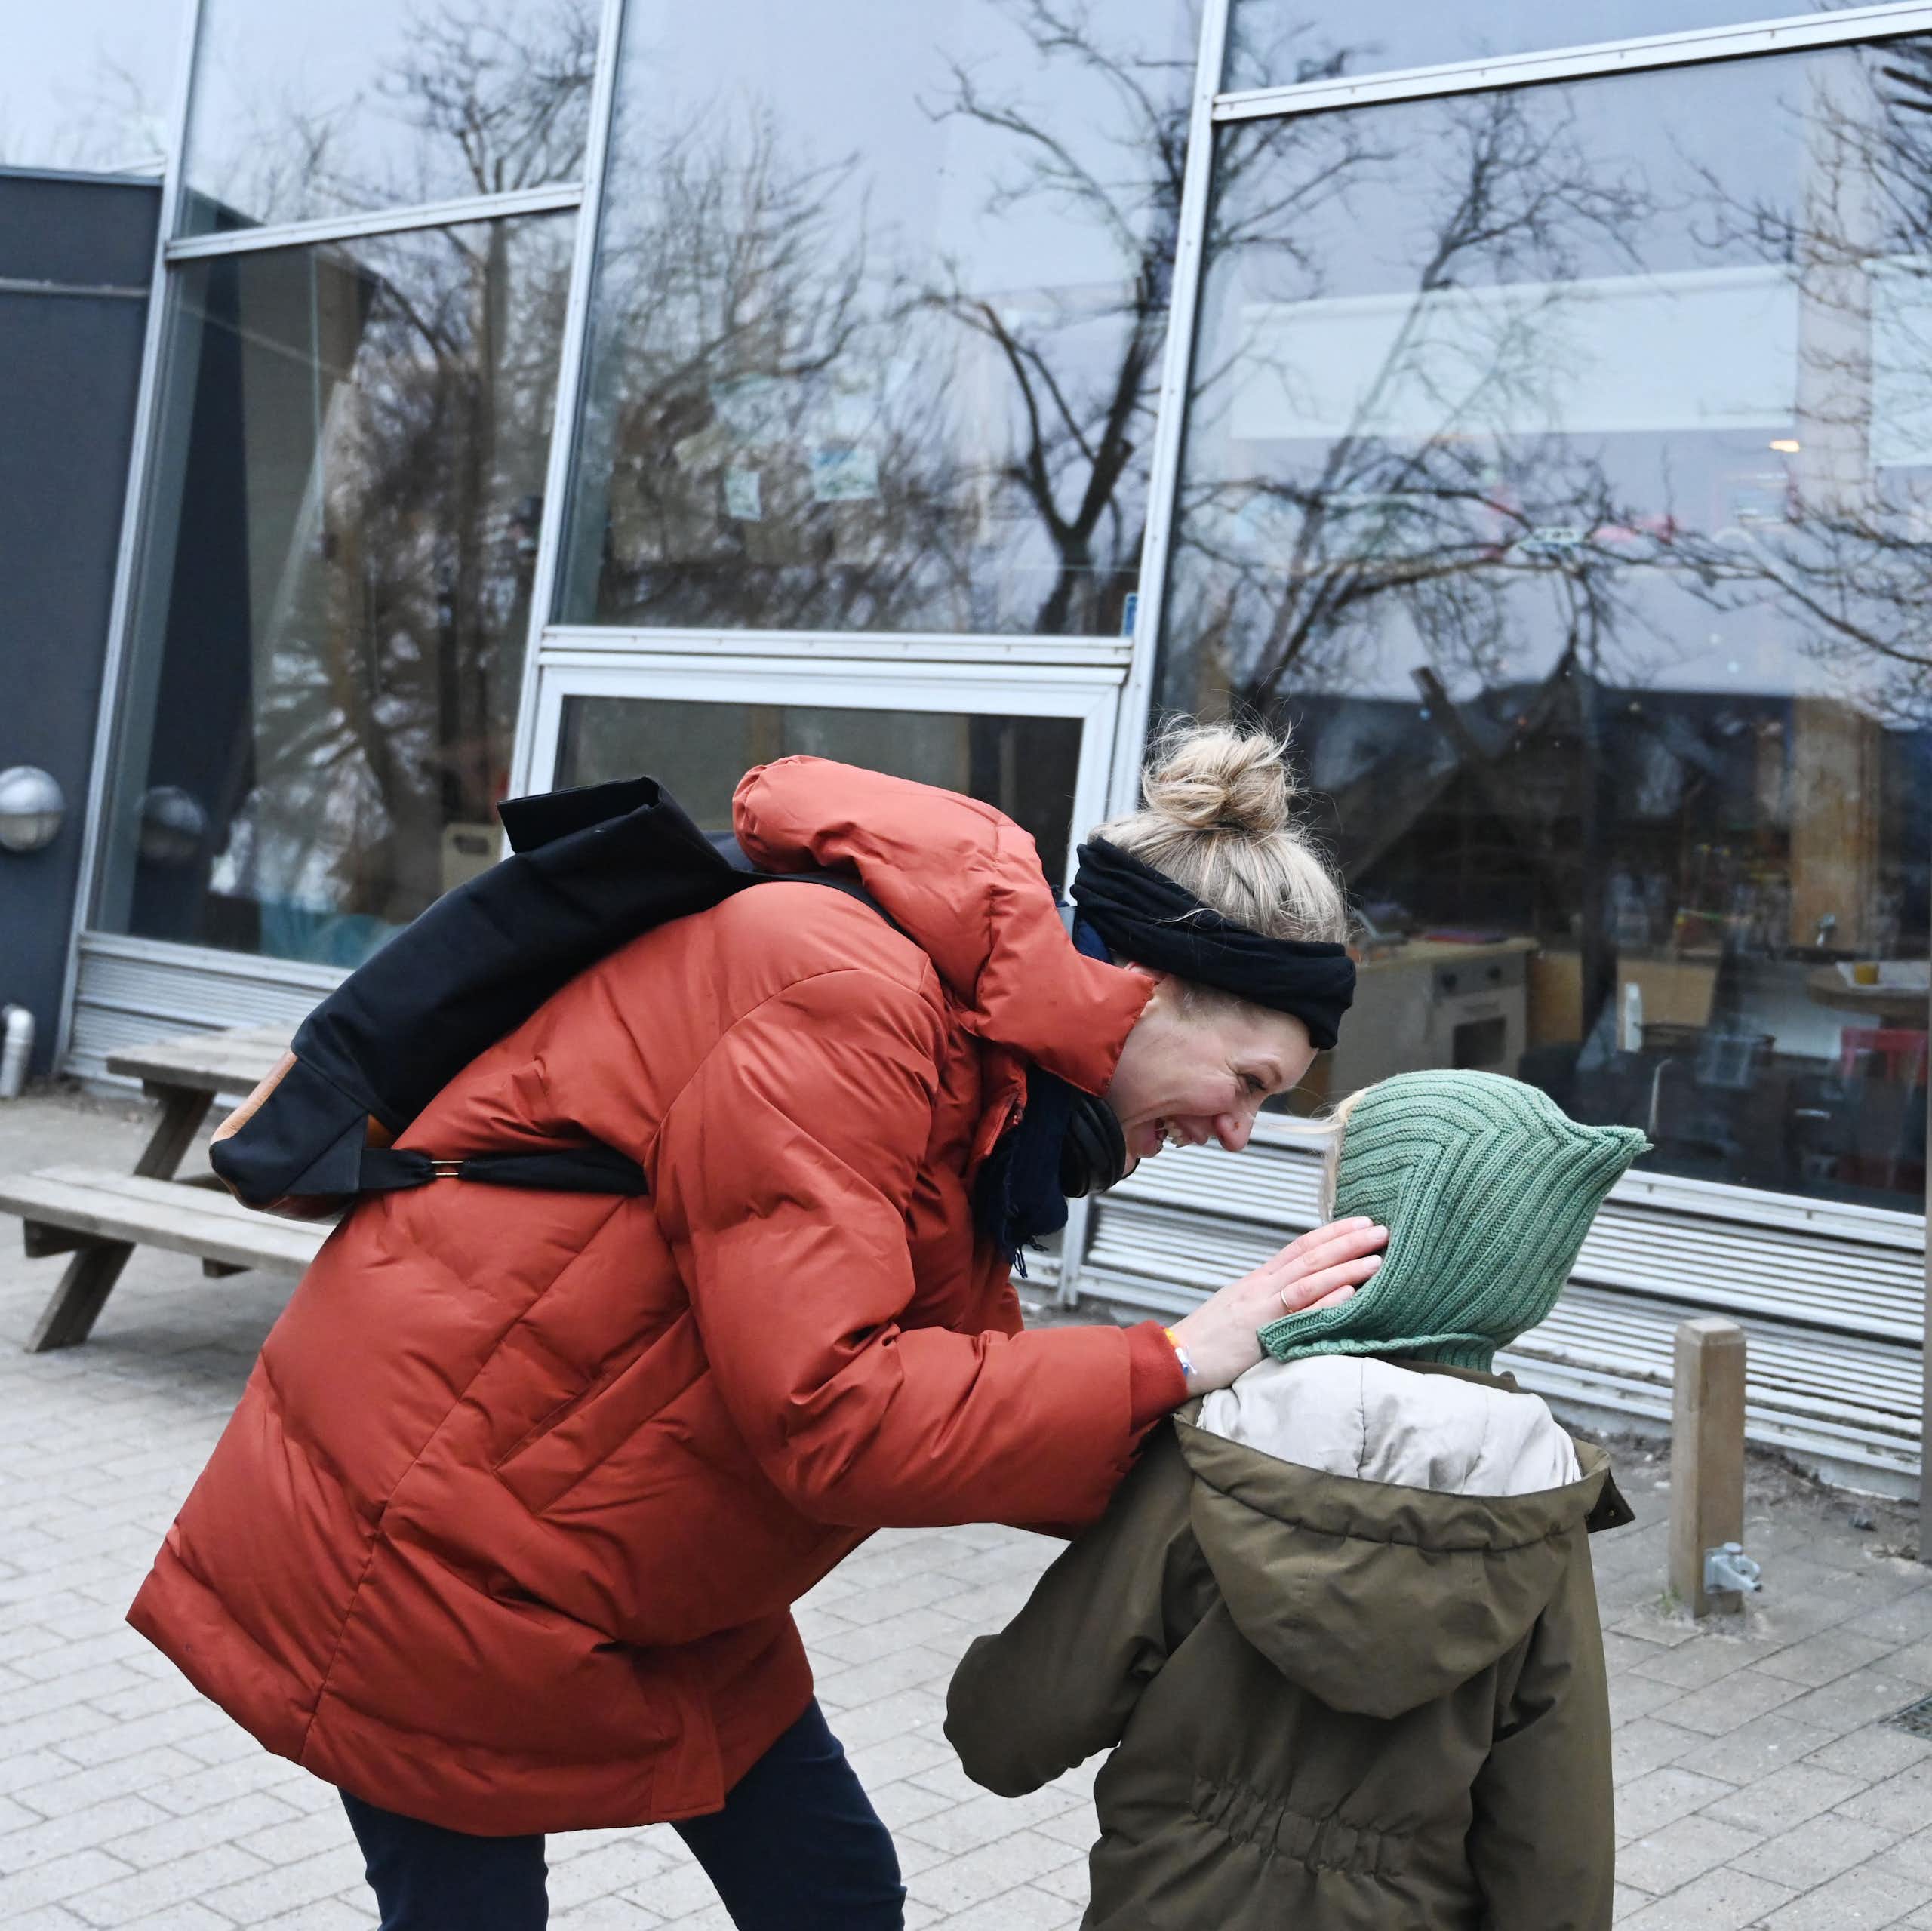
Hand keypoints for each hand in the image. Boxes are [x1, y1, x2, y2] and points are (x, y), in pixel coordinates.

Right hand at [1167, 1217, 1385, 1394]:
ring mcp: (1262, 1305)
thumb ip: (1268, 1300)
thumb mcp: (1240, 1310)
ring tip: (1377, 1257)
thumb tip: (1296, 1295)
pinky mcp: (1261, 1330)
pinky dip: (1326, 1299)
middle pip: (1311, 1255)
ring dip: (1347, 1265)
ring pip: (1310, 1278)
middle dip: (1347, 1241)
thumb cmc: (1208, 1340)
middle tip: (1380, 1229)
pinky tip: (1350, 1291)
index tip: (1360, 1224)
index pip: (1300, 1247)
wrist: (1178, 1357)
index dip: (1332, 1233)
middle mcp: (1262, 1286)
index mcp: (1258, 1280)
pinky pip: (1299, 1311)